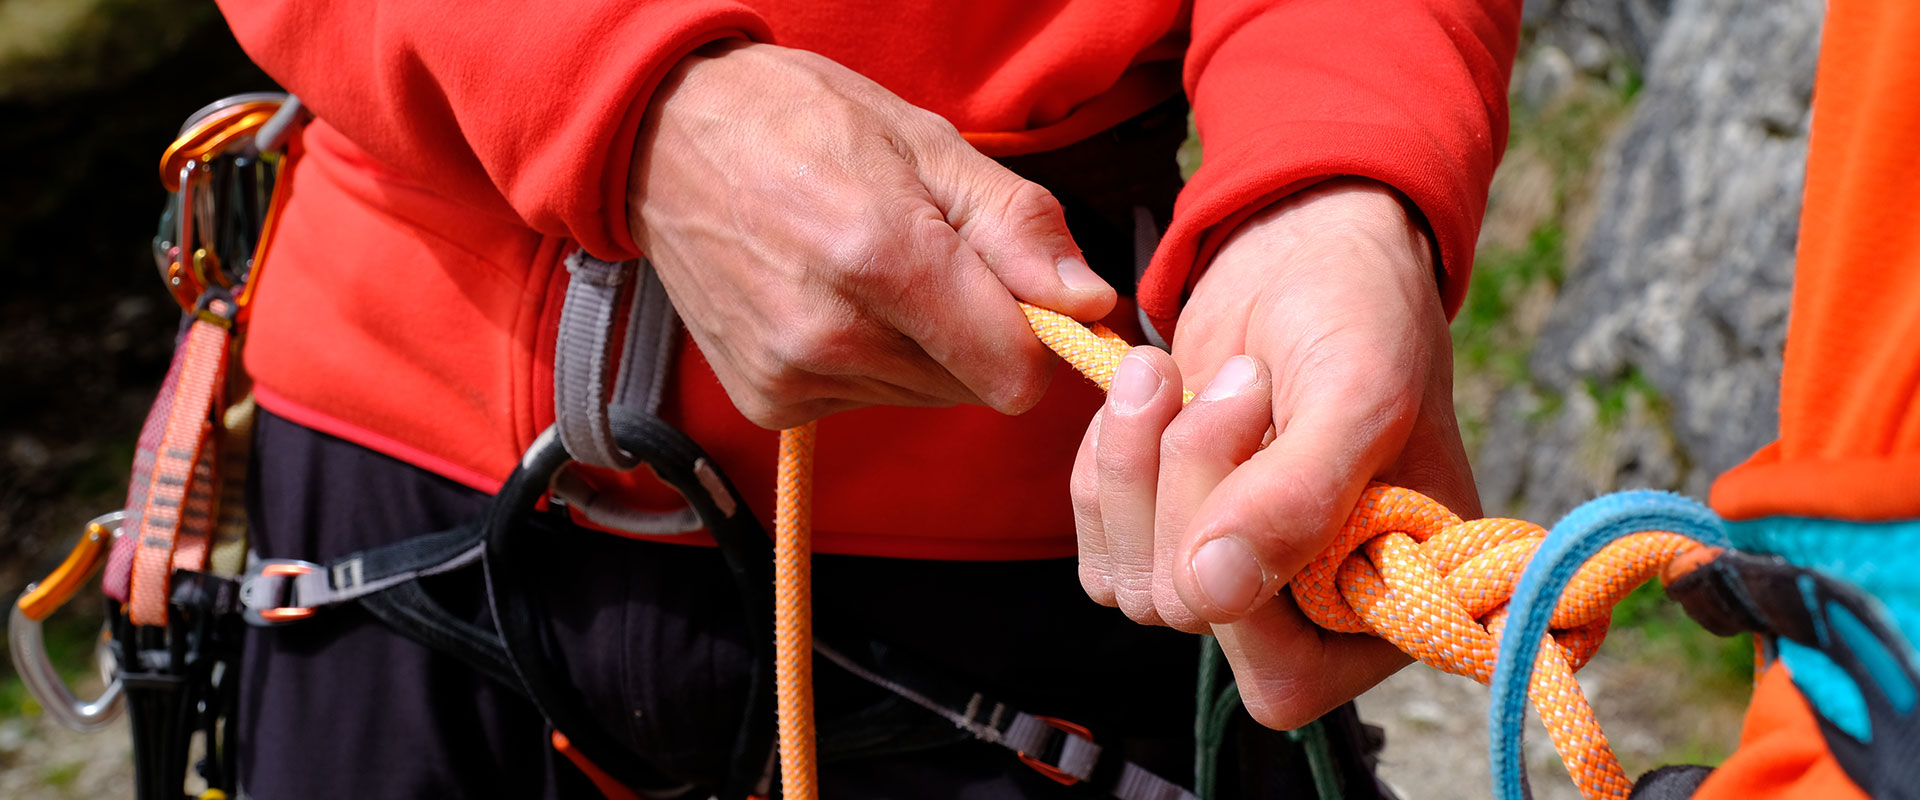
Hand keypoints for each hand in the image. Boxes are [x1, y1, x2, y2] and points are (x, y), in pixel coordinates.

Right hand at [626, 41, 1115, 428]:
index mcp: (884, 259)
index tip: (1017, 291)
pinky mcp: (766, 400)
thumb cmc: (804, 123)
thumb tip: (1088, 302)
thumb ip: (1017, 227)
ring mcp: (791, 375)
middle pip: (972, 386)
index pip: (1013, 373)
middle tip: (923, 256)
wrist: (667, 137)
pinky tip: (824, 298)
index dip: (1035, 337)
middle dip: (972, 330)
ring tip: (864, 269)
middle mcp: (831, 334)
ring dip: (918, 346)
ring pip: (921, 396)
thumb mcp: (929, 145)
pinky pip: (863, 401)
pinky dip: (863, 360)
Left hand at [1069, 178, 1478, 727]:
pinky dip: (1108, 462)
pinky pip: (1095, 547)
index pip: (1283, 678)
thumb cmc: (1360, 315)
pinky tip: (1153, 397)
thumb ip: (1298, 496)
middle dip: (1192, 482)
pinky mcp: (1162, 539)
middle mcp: (1306, 615)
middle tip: (1242, 380)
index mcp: (1389, 605)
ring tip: (1189, 375)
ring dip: (1139, 464)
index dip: (1245, 593)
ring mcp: (1227, 578)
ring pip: (1131, 583)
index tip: (1268, 456)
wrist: (1302, 254)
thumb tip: (1215, 586)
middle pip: (1189, 610)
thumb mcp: (1355, 393)